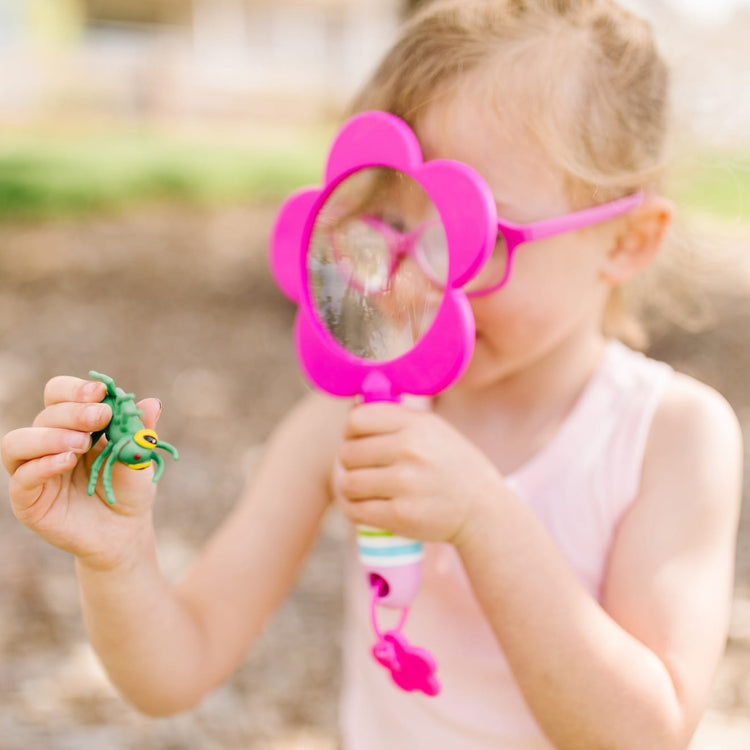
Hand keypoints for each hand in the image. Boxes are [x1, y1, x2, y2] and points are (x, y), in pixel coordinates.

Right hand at [2, 376, 160, 569]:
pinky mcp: (27, 500)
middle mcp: (47, 442)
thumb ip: (140, 430)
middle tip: (101, 418)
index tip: (101, 392)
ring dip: (50, 436)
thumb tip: (154, 403)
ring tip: (82, 444)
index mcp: (72, 424)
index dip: (75, 389)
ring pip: (18, 442)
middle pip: (45, 414)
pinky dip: (43, 465)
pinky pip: (22, 477)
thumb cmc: (129, 489)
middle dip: (74, 412)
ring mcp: (33, 470)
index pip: (59, 394)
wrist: (125, 530)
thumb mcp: (138, 456)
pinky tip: (67, 461)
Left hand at [335, 402, 505, 545]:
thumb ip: (394, 418)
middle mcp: (410, 449)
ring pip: (347, 483)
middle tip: (364, 469)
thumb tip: (352, 408)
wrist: (483, 510)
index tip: (360, 441)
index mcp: (416, 423)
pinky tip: (365, 506)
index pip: (356, 420)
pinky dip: (353, 509)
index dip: (351, 432)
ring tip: (362, 489)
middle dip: (349, 463)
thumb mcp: (432, 429)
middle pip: (347, 453)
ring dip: (349, 488)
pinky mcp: (400, 515)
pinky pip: (355, 510)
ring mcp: (405, 483)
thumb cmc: (452, 466)